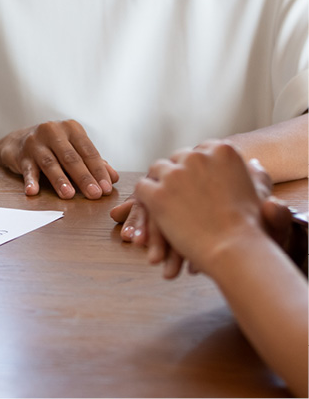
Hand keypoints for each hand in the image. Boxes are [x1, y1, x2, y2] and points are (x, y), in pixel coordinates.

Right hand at [0, 119, 117, 198]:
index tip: (106, 188)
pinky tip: (33, 191)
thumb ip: (93, 162)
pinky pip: (27, 170)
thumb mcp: (74, 150)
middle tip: (94, 194)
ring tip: (69, 195)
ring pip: (50, 163)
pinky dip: (30, 181)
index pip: (88, 151)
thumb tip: (113, 178)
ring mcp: (35, 142)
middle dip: (84, 177)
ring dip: (60, 180)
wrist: (18, 142)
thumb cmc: (53, 148)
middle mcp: (53, 131)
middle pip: (71, 157)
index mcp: (71, 128)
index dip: (98, 170)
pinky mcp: (21, 155)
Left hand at [132, 141, 266, 277]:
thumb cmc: (253, 227)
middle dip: (179, 174)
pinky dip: (145, 197)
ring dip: (161, 183)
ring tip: (166, 201)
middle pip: (178, 159)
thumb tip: (254, 163)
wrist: (237, 251)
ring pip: (158, 170)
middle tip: (182, 194)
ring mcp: (174, 174)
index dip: (199, 169)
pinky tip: (152, 208)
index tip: (201, 183)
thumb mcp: (260, 193)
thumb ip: (255, 174)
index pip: (202, 151)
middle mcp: (196, 156)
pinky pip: (142, 187)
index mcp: (222, 151)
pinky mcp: (157, 193)